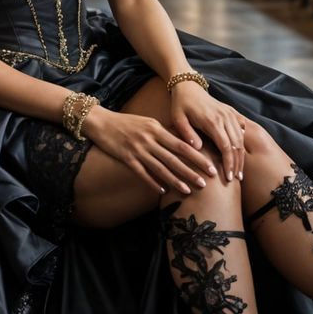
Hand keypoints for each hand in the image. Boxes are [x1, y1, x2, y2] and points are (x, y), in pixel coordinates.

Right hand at [81, 106, 218, 195]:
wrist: (101, 121)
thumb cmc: (127, 122)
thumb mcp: (148, 123)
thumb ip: (163, 133)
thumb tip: (181, 144)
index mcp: (157, 129)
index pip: (182, 145)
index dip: (198, 157)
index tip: (211, 166)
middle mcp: (150, 140)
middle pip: (175, 159)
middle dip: (191, 172)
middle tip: (206, 183)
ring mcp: (138, 150)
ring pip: (160, 168)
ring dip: (175, 181)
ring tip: (188, 191)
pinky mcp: (126, 158)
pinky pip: (142, 173)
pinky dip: (152, 182)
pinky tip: (162, 191)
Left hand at [168, 81, 246, 181]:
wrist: (188, 86)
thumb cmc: (181, 104)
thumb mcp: (177, 118)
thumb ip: (186, 133)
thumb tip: (198, 148)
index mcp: (212, 121)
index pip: (225, 147)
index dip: (228, 163)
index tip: (228, 177)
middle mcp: (224, 117)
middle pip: (236, 145)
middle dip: (237, 164)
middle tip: (236, 179)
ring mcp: (229, 114)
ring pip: (241, 138)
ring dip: (241, 156)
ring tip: (239, 171)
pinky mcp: (231, 112)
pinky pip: (242, 128)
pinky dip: (243, 141)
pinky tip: (242, 153)